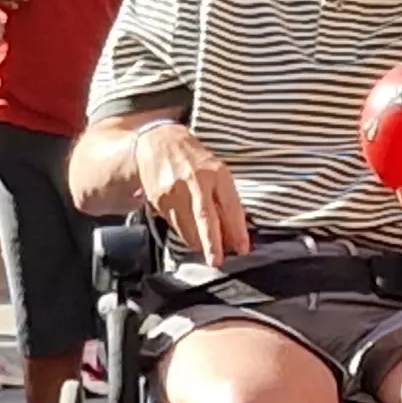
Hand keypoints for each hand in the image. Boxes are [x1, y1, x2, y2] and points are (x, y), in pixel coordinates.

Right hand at [132, 122, 248, 261]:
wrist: (158, 141)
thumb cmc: (193, 158)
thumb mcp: (216, 170)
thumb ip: (225, 198)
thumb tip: (235, 231)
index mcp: (217, 173)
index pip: (231, 207)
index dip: (238, 230)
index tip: (243, 248)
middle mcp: (196, 181)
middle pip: (206, 219)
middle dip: (213, 244)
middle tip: (217, 261)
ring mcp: (175, 190)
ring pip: (188, 226)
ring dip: (199, 242)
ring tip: (207, 251)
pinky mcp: (160, 198)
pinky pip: (175, 224)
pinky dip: (185, 234)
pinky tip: (191, 236)